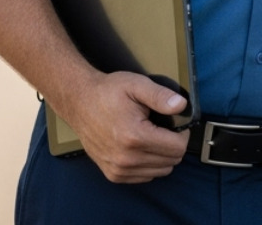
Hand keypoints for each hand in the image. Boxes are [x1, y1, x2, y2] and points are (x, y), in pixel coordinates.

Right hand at [61, 71, 189, 182]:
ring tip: (152, 136)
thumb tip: (181, 105)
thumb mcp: (136, 85)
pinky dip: (149, 164)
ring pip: (160, 171)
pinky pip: (145, 176)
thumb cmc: (107, 92)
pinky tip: (142, 147)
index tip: (176, 123)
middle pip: (171, 161)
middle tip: (164, 127)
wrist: (79, 102)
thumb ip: (160, 96)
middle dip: (173, 144)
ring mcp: (119, 169)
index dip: (182, 133)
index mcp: (135, 137)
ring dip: (162, 155)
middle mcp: (126, 158)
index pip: (177, 147)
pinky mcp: (113, 175)